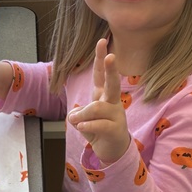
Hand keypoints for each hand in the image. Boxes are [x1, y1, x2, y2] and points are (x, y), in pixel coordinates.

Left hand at [67, 38, 130, 163]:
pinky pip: (98, 124)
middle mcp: (112, 102)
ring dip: (82, 115)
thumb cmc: (97, 130)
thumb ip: (77, 113)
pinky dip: (86, 126)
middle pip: (112, 83)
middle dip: (111, 70)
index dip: (100, 58)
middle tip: (111, 56)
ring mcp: (116, 115)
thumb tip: (76, 115)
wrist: (112, 150)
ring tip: (77, 122)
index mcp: (103, 95)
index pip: (101, 74)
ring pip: (96, 108)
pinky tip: (81, 128)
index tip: (102, 41)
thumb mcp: (83, 120)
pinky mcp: (115, 129)